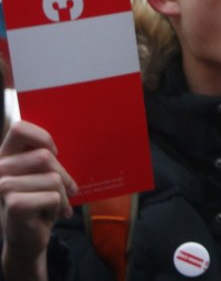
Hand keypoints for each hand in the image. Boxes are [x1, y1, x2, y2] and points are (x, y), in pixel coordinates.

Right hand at [0, 120, 76, 280]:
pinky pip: (54, 195)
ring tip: (56, 204)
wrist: (27, 238)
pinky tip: (49, 214)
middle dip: (63, 175)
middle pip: (45, 156)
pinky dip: (59, 206)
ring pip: (52, 178)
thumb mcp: (41, 174)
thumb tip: (56, 145)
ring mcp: (2, 187)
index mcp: (4, 157)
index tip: (53, 154)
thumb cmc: (37, 202)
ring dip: (62, 194)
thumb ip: (43, 156)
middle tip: (67, 190)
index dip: (43, 138)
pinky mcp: (14, 204)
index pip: (20, 129)